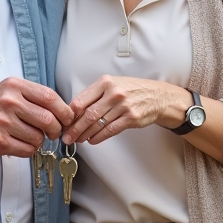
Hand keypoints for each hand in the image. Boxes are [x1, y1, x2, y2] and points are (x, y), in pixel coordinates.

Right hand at [0, 77, 74, 157]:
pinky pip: (27, 150)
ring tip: (28, 137)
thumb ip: (32, 96)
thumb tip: (62, 110)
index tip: (67, 118)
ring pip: (38, 137)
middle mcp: (9, 102)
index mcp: (14, 86)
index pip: (50, 97)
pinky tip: (20, 144)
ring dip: (39, 141)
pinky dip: (29, 150)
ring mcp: (3, 122)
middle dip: (55, 129)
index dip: (64, 110)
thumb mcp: (8, 91)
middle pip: (48, 119)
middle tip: (52, 132)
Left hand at [61, 76, 185, 145]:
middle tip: (67, 137)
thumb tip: (75, 111)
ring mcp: (123, 106)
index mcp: (105, 82)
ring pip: (97, 124)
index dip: (70, 114)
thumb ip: (95, 94)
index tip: (64, 122)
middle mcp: (113, 93)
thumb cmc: (132, 90)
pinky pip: (109, 130)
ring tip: (78, 140)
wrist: (157, 96)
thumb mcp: (113, 84)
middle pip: (87, 115)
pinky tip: (92, 140)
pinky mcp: (130, 118)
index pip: (81, 100)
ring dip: (85, 134)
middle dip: (74, 129)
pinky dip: (98, 137)